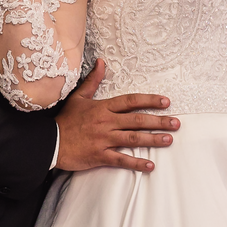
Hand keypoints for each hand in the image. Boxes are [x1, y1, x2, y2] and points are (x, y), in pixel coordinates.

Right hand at [53, 59, 179, 172]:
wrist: (49, 141)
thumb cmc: (65, 119)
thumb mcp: (78, 97)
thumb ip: (93, 80)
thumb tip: (101, 62)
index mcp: (102, 107)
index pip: (130, 101)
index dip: (149, 101)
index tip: (166, 102)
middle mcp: (106, 122)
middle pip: (137, 120)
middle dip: (159, 121)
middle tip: (176, 123)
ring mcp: (104, 139)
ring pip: (133, 138)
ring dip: (153, 139)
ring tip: (169, 140)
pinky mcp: (100, 155)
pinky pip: (121, 159)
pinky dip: (136, 163)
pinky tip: (150, 165)